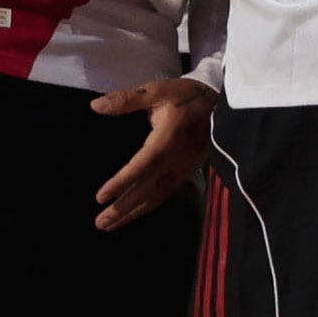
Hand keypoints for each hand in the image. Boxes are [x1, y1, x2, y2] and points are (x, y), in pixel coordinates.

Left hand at [87, 76, 219, 229]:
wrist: (222, 105)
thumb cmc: (186, 96)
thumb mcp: (157, 91)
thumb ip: (126, 100)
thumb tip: (95, 106)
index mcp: (167, 140)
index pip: (141, 166)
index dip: (121, 183)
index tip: (100, 197)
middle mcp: (176, 160)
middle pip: (146, 189)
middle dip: (123, 208)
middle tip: (99, 223)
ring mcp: (183, 170)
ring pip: (155, 197)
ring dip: (132, 213)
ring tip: (109, 225)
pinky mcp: (186, 174)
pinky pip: (164, 194)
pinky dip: (147, 206)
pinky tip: (133, 214)